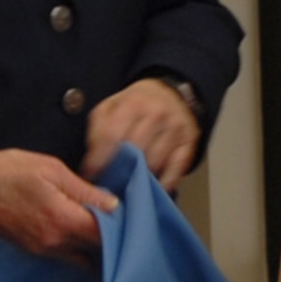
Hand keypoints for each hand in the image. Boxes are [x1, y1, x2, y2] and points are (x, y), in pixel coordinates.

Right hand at [0, 149, 118, 259]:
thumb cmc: (11, 172)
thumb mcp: (52, 170)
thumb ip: (85, 190)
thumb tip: (113, 204)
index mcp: (62, 219)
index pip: (104, 233)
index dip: (118, 223)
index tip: (124, 211)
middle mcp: (54, 241)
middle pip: (95, 247)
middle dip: (108, 233)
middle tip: (115, 215)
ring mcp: (43, 250)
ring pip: (81, 253)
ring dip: (92, 241)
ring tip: (97, 221)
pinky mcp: (35, 251)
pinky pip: (65, 254)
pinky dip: (76, 245)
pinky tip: (78, 230)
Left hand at [84, 78, 199, 193]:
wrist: (172, 94)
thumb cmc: (137, 104)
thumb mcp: (112, 105)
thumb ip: (99, 128)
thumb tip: (92, 161)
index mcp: (133, 103)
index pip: (111, 136)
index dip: (99, 159)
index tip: (91, 174)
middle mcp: (156, 114)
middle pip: (134, 151)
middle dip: (119, 170)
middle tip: (109, 183)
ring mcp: (175, 129)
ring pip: (154, 163)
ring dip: (139, 178)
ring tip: (127, 185)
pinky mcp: (188, 143)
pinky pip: (175, 170)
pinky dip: (163, 183)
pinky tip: (151, 187)